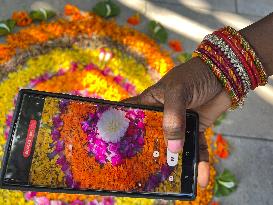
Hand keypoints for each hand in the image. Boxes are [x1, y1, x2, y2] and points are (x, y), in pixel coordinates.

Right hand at [124, 57, 231, 187]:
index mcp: (151, 102)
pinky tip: (201, 178)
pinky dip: (200, 162)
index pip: (132, 115)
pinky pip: (197, 147)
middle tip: (143, 172)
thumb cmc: (195, 76)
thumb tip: (173, 149)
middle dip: (149, 154)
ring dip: (177, 163)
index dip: (122, 129)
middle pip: (152, 137)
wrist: (225, 73)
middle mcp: (162, 115)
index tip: (114, 146)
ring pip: (175, 146)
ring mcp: (180, 123)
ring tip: (176, 181)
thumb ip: (173, 119)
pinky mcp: (196, 128)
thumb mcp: (178, 92)